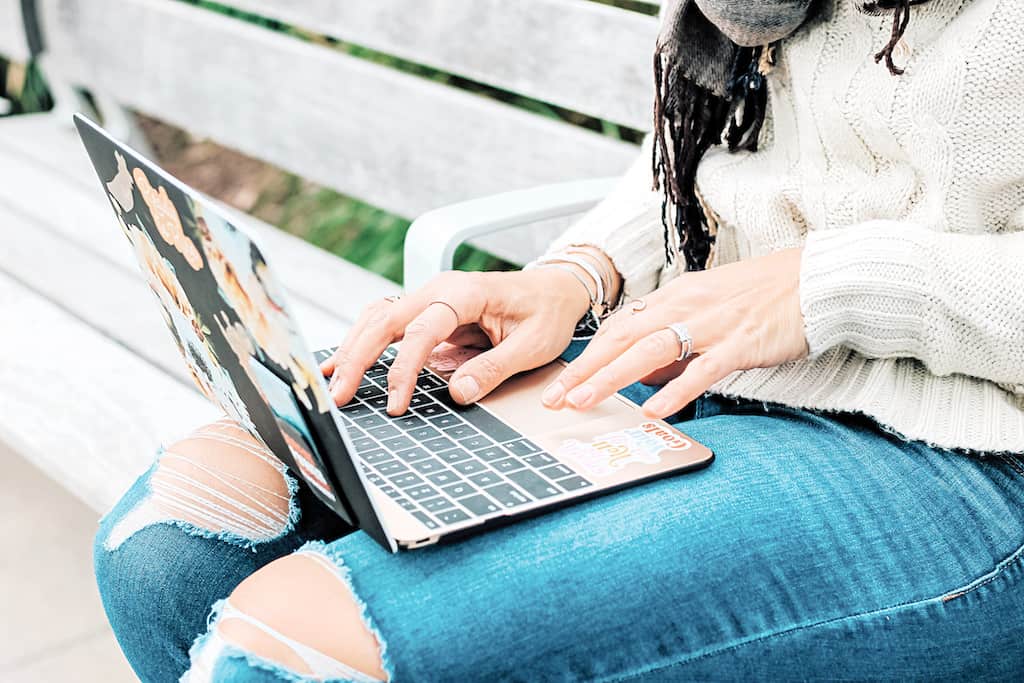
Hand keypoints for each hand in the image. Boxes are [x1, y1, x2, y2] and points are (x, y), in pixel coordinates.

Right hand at [320, 268, 592, 414]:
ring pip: (378, 318)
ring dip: (354, 349)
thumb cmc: (547, 313)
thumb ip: (495, 368)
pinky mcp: (427, 310)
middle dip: (358, 358)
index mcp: (465, 293)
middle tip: (339, 396)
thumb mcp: (533, 346)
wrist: (556, 289)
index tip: (396, 404)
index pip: (422, 332)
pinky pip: (387, 322)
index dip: (404, 370)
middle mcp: (439, 289)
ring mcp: (430, 296)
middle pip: (385, 320)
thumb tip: (458, 392)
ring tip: (333, 383)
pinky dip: (363, 340)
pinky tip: (344, 362)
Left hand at [541, 248, 808, 418]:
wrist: (814, 280)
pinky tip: (654, 409)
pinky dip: (676, 389)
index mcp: (674, 298)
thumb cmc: (761, 299)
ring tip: (584, 401)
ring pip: (650, 350)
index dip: (587, 356)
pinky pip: (702, 368)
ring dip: (611, 377)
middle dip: (584, 369)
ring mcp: (712, 323)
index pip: (619, 327)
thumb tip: (640, 379)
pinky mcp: (740, 342)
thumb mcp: (707, 314)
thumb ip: (673, 347)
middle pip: (623, 337)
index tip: (561, 381)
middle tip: (555, 396)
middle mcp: (685, 306)